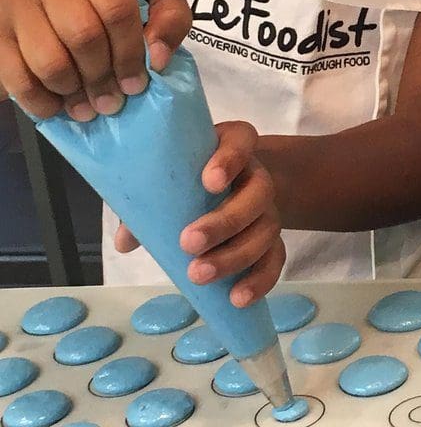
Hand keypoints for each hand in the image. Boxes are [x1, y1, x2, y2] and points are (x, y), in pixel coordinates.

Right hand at [0, 0, 191, 119]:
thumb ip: (168, 21)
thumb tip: (156, 60)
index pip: (115, 10)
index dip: (129, 54)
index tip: (136, 84)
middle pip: (81, 36)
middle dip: (102, 79)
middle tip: (112, 103)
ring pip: (46, 58)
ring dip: (72, 92)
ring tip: (87, 108)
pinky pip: (12, 72)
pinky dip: (37, 99)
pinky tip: (57, 108)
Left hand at [115, 122, 285, 307]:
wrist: (233, 185)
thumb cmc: (191, 175)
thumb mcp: (169, 176)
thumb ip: (147, 200)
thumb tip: (125, 241)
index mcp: (233, 146)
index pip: (241, 140)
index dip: (230, 159)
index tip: (209, 182)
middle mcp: (256, 175)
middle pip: (258, 193)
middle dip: (225, 221)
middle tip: (188, 242)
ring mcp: (268, 209)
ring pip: (266, 230)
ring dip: (234, 257)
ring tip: (199, 276)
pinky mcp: (274, 239)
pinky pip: (276, 259)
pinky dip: (259, 280)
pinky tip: (236, 298)